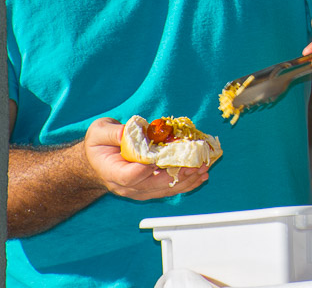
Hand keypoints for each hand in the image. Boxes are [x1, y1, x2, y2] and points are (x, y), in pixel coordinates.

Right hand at [84, 118, 207, 198]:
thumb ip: (113, 132)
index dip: (145, 170)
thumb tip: (129, 131)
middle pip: (153, 186)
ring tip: (203, 168)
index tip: (158, 160)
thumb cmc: (100, 145)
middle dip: (175, 175)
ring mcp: (140, 190)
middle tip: (194, 164)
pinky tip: (201, 176)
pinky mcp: (151, 188)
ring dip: (186, 180)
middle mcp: (127, 186)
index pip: (129, 177)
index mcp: (112, 172)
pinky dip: (188, 183)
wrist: (99, 161)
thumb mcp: (99, 132)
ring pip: (165, 190)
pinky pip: (171, 189)